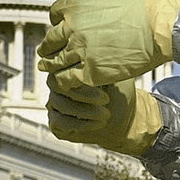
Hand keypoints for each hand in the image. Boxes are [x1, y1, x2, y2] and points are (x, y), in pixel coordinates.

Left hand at [37, 0, 179, 87]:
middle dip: (48, 47)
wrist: (157, 25)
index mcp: (75, 7)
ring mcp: (79, 50)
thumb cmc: (141, 9)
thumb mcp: (108, 0)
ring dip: (51, 66)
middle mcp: (71, 27)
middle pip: (50, 40)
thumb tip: (90, 15)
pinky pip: (66, 80)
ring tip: (49, 70)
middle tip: (47, 53)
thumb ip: (92, 10)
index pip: (54, 15)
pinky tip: (66, 84)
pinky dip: (64, 82)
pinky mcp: (90, 72)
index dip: (57, 23)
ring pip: (54, 62)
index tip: (61, 29)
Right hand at [46, 77, 161, 156]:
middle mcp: (58, 84)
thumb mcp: (114, 76)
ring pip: (60, 104)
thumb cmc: (118, 94)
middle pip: (57, 84)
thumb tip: (99, 56)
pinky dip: (79, 123)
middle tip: (106, 99)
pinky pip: (59, 122)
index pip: (62, 66)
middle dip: (83, 93)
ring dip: (85, 111)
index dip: (79, 74)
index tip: (102, 83)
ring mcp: (55, 103)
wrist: (124, 120)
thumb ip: (102, 66)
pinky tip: (97, 123)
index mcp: (68, 68)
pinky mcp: (55, 123)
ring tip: (106, 114)